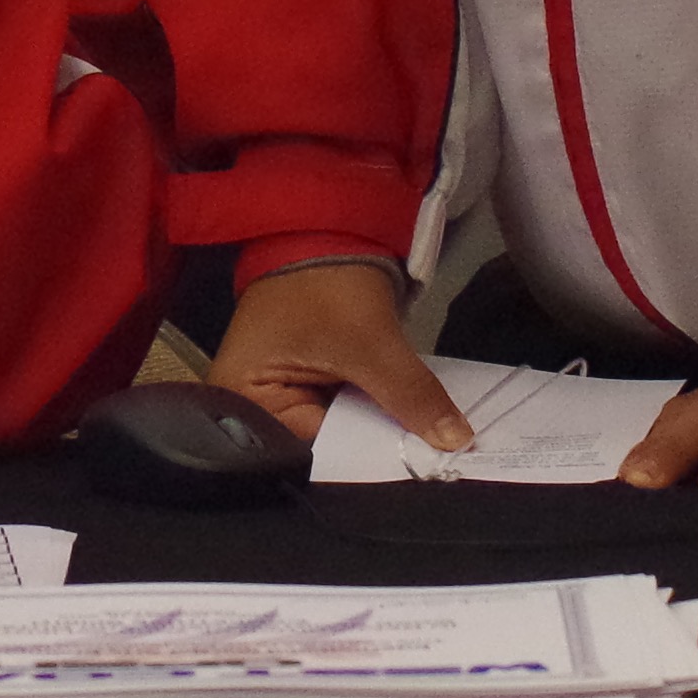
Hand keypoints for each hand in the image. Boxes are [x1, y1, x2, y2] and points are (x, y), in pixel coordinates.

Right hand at [204, 257, 466, 451]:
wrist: (327, 226)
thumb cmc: (327, 283)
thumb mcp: (371, 342)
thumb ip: (409, 395)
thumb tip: (454, 443)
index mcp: (243, 402)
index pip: (307, 450)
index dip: (359, 460)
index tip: (411, 472)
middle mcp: (250, 407)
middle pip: (321, 445)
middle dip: (371, 446)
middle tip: (425, 466)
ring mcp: (279, 394)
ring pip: (339, 429)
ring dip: (376, 430)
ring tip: (422, 449)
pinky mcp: (306, 383)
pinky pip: (345, 411)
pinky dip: (374, 412)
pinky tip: (406, 424)